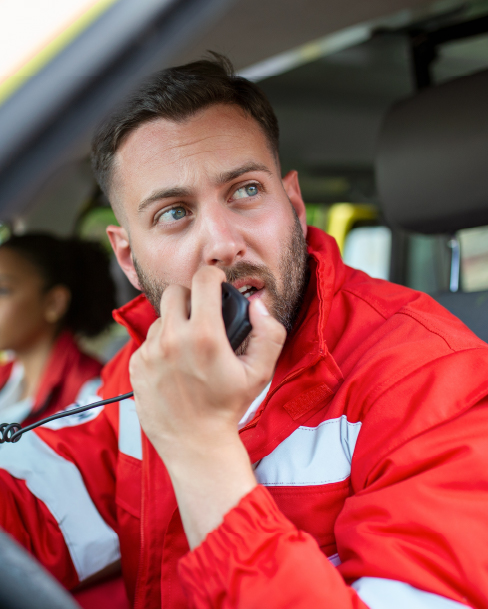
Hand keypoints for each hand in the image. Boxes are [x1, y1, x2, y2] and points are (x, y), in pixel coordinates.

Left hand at [129, 266, 285, 546]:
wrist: (195, 443)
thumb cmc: (229, 406)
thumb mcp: (261, 371)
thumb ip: (269, 332)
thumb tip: (257, 303)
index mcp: (204, 335)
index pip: (202, 279)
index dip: (214, 277)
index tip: (217, 285)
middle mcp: (172, 339)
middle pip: (175, 292)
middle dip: (190, 298)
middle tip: (202, 316)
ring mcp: (150, 352)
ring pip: (161, 317)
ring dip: (175, 323)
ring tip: (189, 346)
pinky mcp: (136, 365)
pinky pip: (148, 340)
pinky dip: (161, 345)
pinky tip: (175, 364)